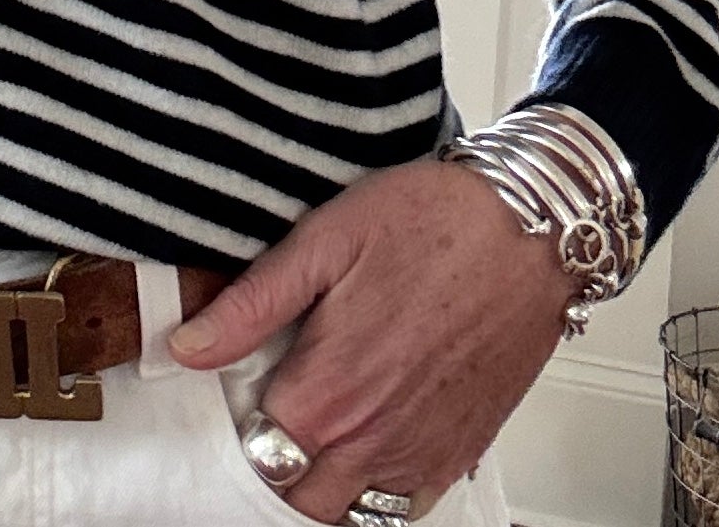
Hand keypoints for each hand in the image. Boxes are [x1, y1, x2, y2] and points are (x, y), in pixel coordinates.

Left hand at [168, 158, 576, 521]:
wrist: (531, 227)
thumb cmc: (435, 220)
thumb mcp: (325, 239)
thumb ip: (251, 304)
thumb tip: (186, 347)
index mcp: (330, 391)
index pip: (253, 455)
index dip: (235, 427)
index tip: (235, 394)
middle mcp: (374, 439)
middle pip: (296, 500)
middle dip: (275, 466)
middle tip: (271, 414)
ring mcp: (421, 453)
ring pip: (349, 510)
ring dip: (323, 482)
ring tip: (314, 427)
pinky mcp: (459, 450)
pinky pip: (403, 505)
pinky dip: (375, 487)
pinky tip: (366, 437)